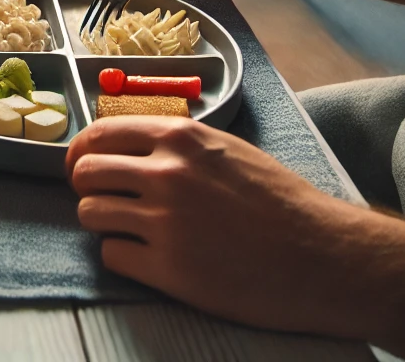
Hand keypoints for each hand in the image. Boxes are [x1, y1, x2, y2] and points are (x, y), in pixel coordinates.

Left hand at [67, 117, 365, 336]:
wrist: (324, 256)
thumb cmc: (280, 201)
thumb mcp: (226, 148)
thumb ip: (177, 143)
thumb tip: (130, 143)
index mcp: (178, 138)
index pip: (99, 134)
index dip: (82, 150)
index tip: (79, 163)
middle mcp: (165, 173)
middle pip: (84, 172)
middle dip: (86, 185)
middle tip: (102, 197)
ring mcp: (164, 222)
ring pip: (91, 213)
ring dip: (102, 221)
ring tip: (126, 228)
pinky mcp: (169, 270)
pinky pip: (112, 255)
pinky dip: (121, 256)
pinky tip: (145, 256)